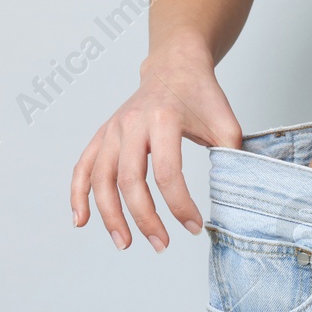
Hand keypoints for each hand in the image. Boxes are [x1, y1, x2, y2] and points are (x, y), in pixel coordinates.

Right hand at [71, 35, 242, 250]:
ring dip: (110, 215)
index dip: (179, 204)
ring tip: (125, 243)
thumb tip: (233, 195)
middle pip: (128, 179)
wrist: (175, 67)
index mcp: (163, 119)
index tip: (194, 226)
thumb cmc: (201, 95)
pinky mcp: (102, 135)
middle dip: (144, 217)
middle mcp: (131, 124)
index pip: (166, 171)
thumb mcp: (225, 121)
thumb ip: (230, 154)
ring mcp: (112, 129)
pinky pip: (82, 167)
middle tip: (161, 244)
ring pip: (100, 178)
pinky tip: (81, 221)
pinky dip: (78, 195)